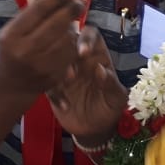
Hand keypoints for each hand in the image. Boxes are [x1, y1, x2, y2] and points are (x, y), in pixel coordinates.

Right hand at [0, 0, 84, 97]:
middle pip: (57, 22)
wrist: (10, 85)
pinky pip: (71, 54)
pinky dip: (73, 43)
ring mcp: (40, 65)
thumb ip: (33, 13)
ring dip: (73, 27)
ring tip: (69, 23)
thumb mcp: (13, 30)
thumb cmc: (13, 50)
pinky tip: (69, 39)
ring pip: (68, 38)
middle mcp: (25, 50)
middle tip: (80, 2)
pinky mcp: (53, 76)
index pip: (39, 9)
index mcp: (12, 35)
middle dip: (72, 9)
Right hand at [48, 26, 127, 143]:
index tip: (83, 52)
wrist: (96, 129)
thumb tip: (101, 70)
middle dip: (66, 50)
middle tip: (72, 71)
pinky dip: (54, 92)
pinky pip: (47, 83)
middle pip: (67, 41)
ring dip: (57, 68)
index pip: (90, 34)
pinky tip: (64, 105)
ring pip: (53, 58)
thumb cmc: (110, 107)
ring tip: (68, 83)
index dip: (86, 39)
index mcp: (97, 54)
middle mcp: (79, 59)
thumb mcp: (117, 97)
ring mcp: (64, 72)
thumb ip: (111, 83)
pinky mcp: (53, 87)